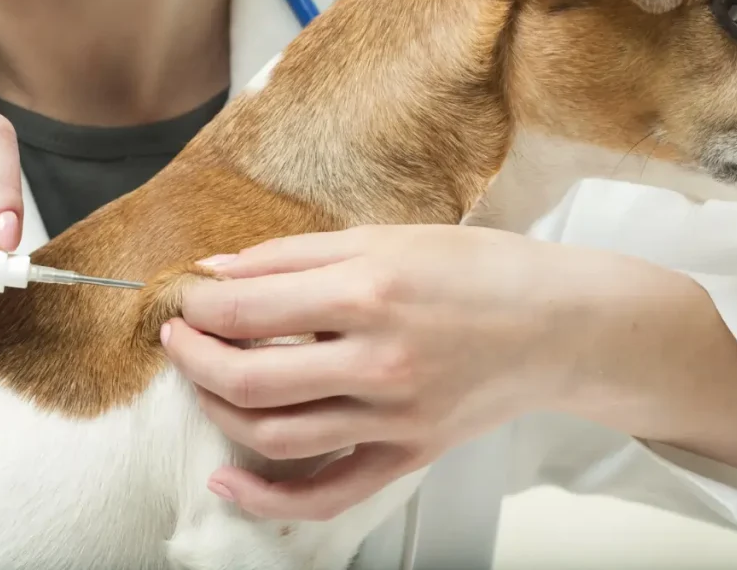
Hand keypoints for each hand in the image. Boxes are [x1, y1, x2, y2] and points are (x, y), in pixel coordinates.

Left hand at [162, 224, 630, 519]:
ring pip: (274, 435)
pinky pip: (328, 493)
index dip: (197, 308)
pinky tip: (227, 481)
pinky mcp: (407, 455)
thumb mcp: (384, 237)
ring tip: (201, 382)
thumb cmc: (477, 271)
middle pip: (247, 379)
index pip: (246, 311)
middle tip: (177, 337)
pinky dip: (269, 499)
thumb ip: (294, 255)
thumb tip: (221, 272)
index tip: (185, 300)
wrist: (559, 325)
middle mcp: (378, 362)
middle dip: (192, 357)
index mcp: (368, 292)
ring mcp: (393, 418)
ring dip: (216, 410)